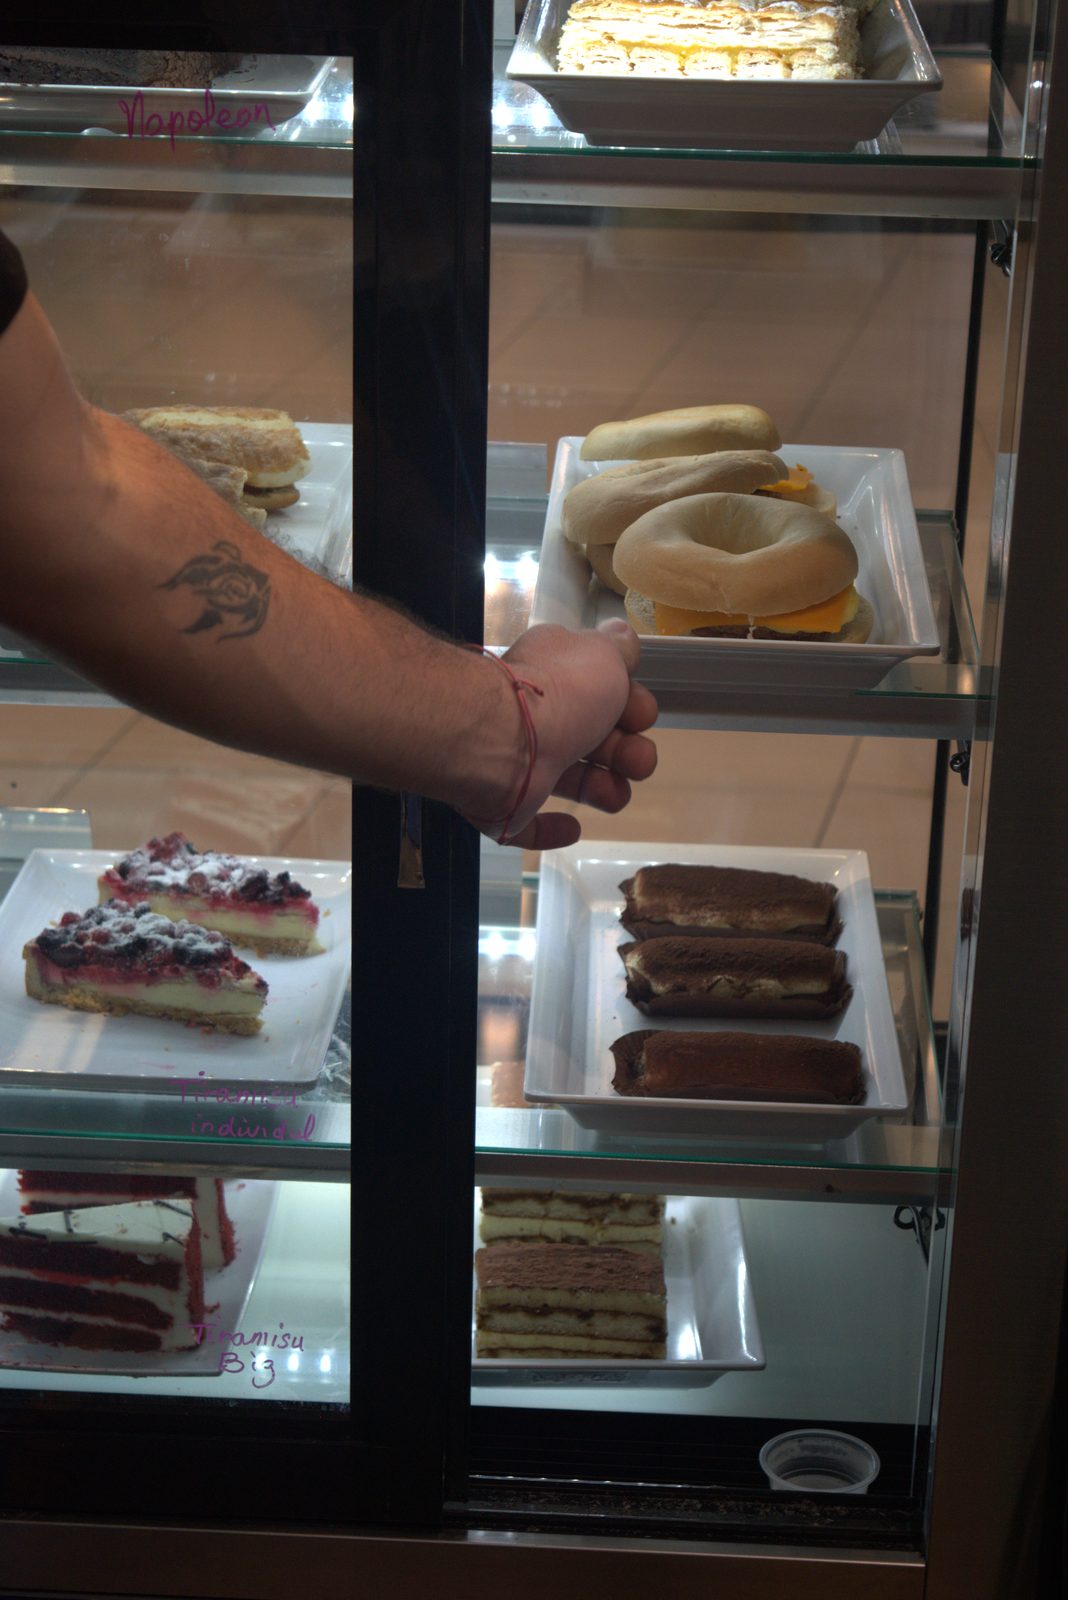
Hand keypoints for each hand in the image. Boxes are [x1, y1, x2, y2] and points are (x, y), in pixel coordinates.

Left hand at [464, 620, 657, 849]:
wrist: (503, 739)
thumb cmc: (560, 694)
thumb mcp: (603, 655)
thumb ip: (618, 646)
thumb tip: (621, 635)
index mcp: (554, 675)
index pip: (596, 690)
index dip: (629, 704)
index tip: (643, 715)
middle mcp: (534, 715)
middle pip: (590, 738)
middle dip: (625, 751)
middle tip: (639, 761)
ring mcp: (515, 763)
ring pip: (566, 780)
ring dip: (601, 788)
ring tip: (615, 793)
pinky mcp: (503, 806)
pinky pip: (527, 822)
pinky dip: (552, 827)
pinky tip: (573, 827)